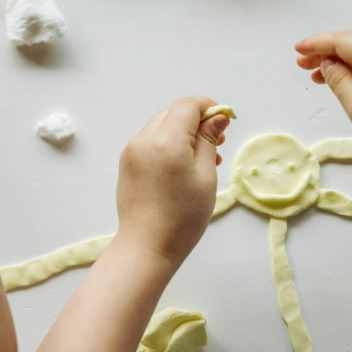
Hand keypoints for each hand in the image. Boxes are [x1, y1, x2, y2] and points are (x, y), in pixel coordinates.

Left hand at [115, 97, 228, 267]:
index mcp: (165, 141)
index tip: (224, 121)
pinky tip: (183, 166)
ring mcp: (131, 151)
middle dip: (196, 121)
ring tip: (204, 158)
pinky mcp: (126, 163)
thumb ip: (208, 140)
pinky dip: (167, 145)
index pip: (187, 105)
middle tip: (217, 143)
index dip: (209, 107)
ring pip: (160, 126)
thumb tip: (217, 116)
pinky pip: (150, 142)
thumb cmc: (182, 217)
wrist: (147, 245)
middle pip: (172, 113)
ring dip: (182, 133)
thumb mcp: (205, 175)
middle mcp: (143, 140)